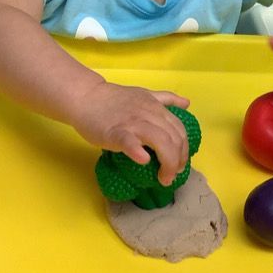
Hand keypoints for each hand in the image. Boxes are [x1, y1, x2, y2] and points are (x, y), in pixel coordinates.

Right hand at [70, 82, 190, 184]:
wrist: (86, 96)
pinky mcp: (115, 132)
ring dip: (167, 162)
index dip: (184, 150)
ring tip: (163, 178)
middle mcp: (149, 114)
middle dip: (177, 161)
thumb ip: (165, 100)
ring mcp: (133, 123)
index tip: (179, 164)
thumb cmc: (114, 99)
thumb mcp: (145, 94)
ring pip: (159, 141)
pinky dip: (138, 152)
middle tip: (172, 176)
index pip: (180, 131)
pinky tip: (144, 160)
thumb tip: (186, 103)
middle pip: (173, 139)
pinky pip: (130, 142)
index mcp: (157, 108)